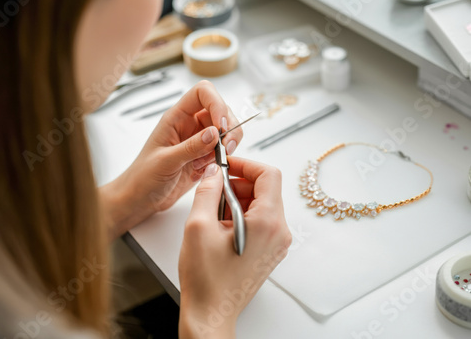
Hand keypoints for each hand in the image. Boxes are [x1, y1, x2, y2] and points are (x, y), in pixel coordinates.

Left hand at [100, 81, 242, 237]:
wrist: (140, 199)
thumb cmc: (142, 177)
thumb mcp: (165, 162)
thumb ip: (191, 147)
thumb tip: (215, 133)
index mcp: (176, 118)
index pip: (202, 93)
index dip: (216, 103)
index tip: (221, 126)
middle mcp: (189, 126)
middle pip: (220, 111)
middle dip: (229, 129)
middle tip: (226, 148)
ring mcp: (198, 141)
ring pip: (225, 132)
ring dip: (226, 146)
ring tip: (212, 162)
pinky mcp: (204, 157)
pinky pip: (222, 152)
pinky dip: (223, 160)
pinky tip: (207, 171)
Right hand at [178, 157, 291, 338]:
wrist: (211, 313)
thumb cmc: (206, 279)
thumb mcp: (199, 226)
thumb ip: (207, 190)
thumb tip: (214, 172)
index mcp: (268, 223)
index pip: (269, 175)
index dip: (246, 164)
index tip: (227, 165)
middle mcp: (279, 232)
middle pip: (266, 189)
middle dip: (239, 183)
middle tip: (214, 189)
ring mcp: (277, 243)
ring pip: (262, 204)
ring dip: (238, 199)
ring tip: (214, 212)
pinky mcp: (269, 251)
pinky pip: (261, 221)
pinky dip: (242, 215)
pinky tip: (221, 226)